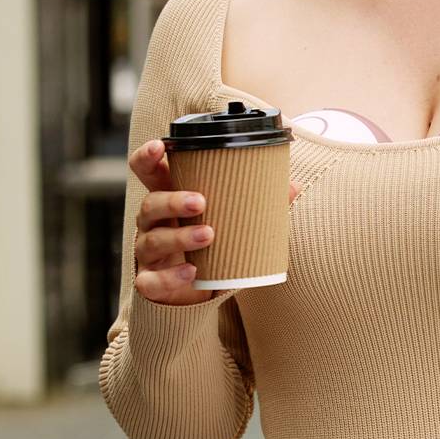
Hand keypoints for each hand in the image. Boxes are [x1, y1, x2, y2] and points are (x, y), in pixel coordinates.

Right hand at [129, 139, 302, 306]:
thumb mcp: (228, 222)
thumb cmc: (209, 245)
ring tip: (209, 235)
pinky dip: (171, 276)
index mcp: (169, 199)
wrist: (197, 292)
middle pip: (150, 203)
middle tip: (201, 202)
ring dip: (180, 237)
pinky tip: (192, 272)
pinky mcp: (150, 281)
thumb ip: (255, 204)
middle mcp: (153, 223)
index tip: (160, 146)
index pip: (147, 172)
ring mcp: (148, 253)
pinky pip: (152, 280)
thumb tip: (292, 187)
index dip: (147, 157)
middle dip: (173, 201)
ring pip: (154, 240)